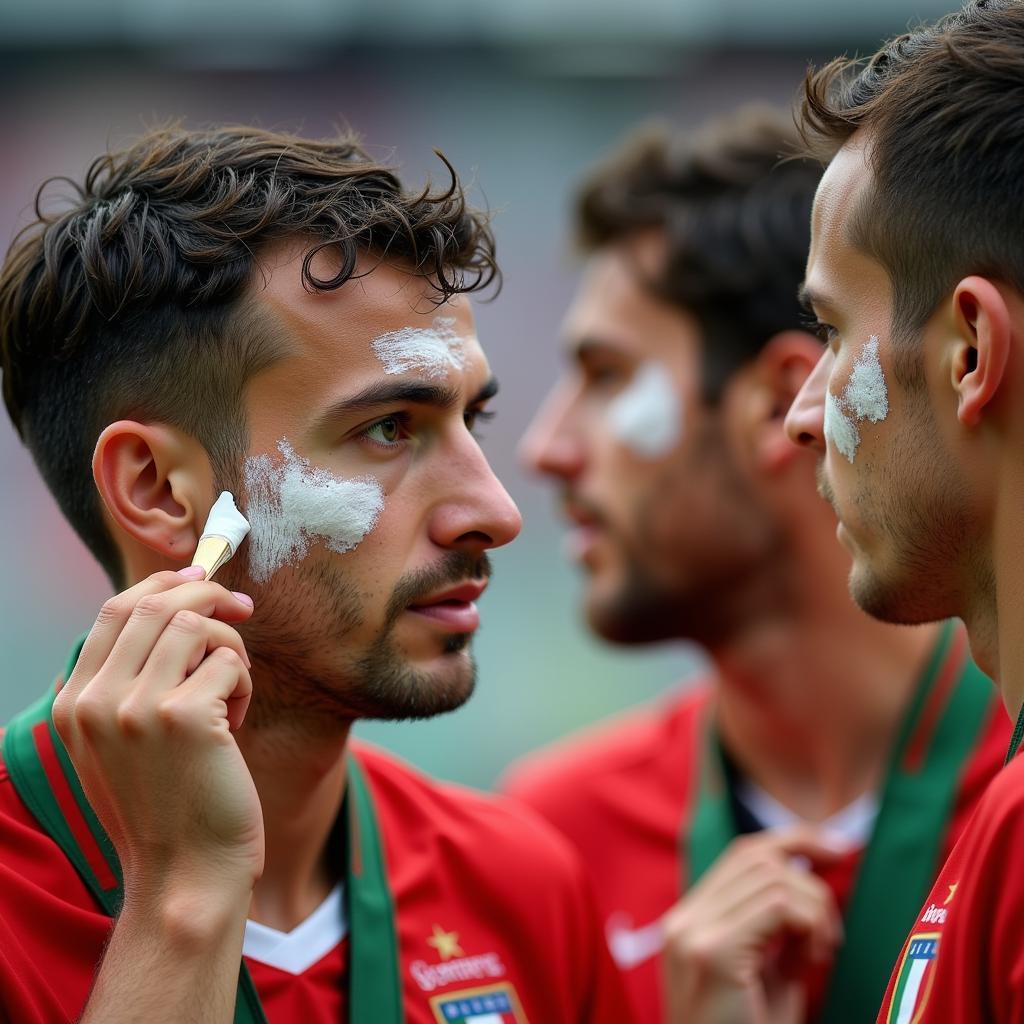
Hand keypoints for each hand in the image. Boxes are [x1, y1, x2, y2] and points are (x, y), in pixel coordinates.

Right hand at [52, 568, 263, 909]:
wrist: (185, 873)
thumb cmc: (168, 804)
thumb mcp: (121, 743)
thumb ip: (128, 681)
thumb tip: (175, 606)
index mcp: (74, 702)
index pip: (114, 610)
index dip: (164, 583)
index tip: (201, 580)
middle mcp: (96, 700)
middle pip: (155, 604)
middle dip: (208, 596)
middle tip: (242, 608)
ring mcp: (136, 708)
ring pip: (197, 626)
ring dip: (229, 648)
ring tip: (231, 693)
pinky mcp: (184, 718)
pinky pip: (230, 661)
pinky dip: (243, 682)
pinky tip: (234, 724)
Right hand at [662, 826, 843, 1023]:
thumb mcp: (766, 981)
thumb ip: (779, 934)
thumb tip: (813, 884)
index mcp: (689, 923)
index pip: (741, 854)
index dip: (792, 840)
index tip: (837, 847)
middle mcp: (682, 921)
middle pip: (756, 856)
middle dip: (811, 878)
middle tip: (833, 932)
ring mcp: (691, 934)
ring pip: (772, 877)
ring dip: (814, 909)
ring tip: (821, 955)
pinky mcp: (711, 953)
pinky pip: (777, 905)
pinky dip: (809, 922)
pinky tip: (815, 957)